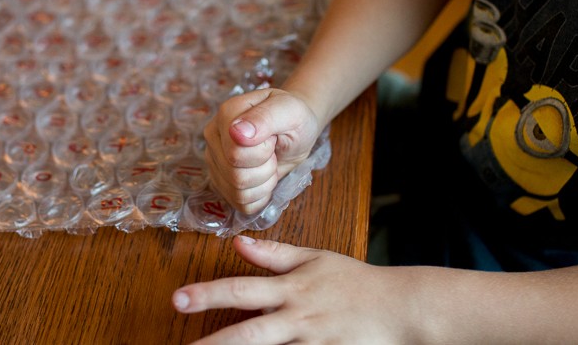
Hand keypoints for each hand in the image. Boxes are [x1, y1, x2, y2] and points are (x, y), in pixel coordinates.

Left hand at [172, 236, 416, 343]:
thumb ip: (275, 254)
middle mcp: (297, 319)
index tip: (179, 298)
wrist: (398, 308)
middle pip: (250, 334)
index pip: (241, 290)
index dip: (208, 294)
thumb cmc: (353, 280)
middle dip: (215, 342)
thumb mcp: (314, 258)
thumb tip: (238, 243)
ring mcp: (312, 344)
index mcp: (291, 289)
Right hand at [202, 88, 320, 214]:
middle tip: (273, 151)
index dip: (263, 152)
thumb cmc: (293, 116)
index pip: (236, 153)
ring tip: (270, 162)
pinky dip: (260, 196)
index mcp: (226, 116)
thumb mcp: (289, 110)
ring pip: (237, 192)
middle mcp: (214, 138)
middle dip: (266, 168)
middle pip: (236, 176)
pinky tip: (265, 178)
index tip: (273, 137)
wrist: (297, 128)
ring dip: (265, 183)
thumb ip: (264, 118)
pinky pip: (240, 203)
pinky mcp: (222, 182)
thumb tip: (237, 132)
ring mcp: (215, 161)